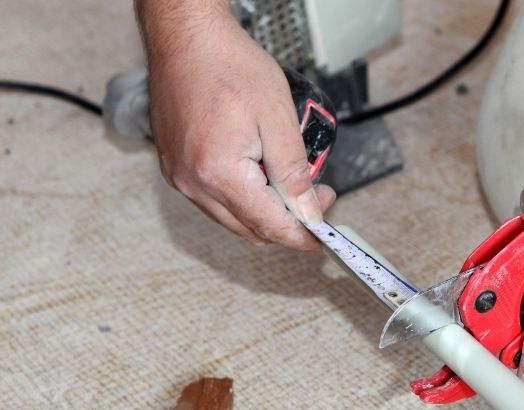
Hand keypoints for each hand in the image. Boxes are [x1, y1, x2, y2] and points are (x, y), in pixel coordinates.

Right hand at [144, 9, 331, 249]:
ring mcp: (179, 176)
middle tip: (316, 196)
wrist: (186, 36)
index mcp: (218, 173)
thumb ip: (295, 173)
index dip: (303, 234)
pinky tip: (261, 173)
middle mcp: (192, 182)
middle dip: (288, 223)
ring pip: (231, 218)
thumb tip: (308, 212)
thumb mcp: (278, 119)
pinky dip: (242, 198)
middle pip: (250, 229)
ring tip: (290, 180)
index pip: (269, 225)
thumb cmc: (228, 65)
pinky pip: (213, 200)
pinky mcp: (174, 167)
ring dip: (265, 210)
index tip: (324, 232)